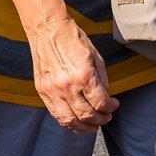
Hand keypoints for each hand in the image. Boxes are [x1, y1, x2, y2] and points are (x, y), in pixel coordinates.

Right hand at [27, 15, 117, 131]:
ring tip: (92, 124)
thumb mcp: (95, 57)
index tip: (113, 106)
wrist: (48, 28)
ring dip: (84, 127)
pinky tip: (76, 121)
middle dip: (100, 120)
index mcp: (83, 76)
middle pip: (87, 116)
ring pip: (70, 120)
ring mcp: (52, 90)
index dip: (110, 108)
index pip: (100, 103)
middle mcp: (67, 86)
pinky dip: (67, 121)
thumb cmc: (72, 39)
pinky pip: (56, 114)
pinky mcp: (42, 90)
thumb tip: (104, 98)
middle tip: (106, 117)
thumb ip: (101, 80)